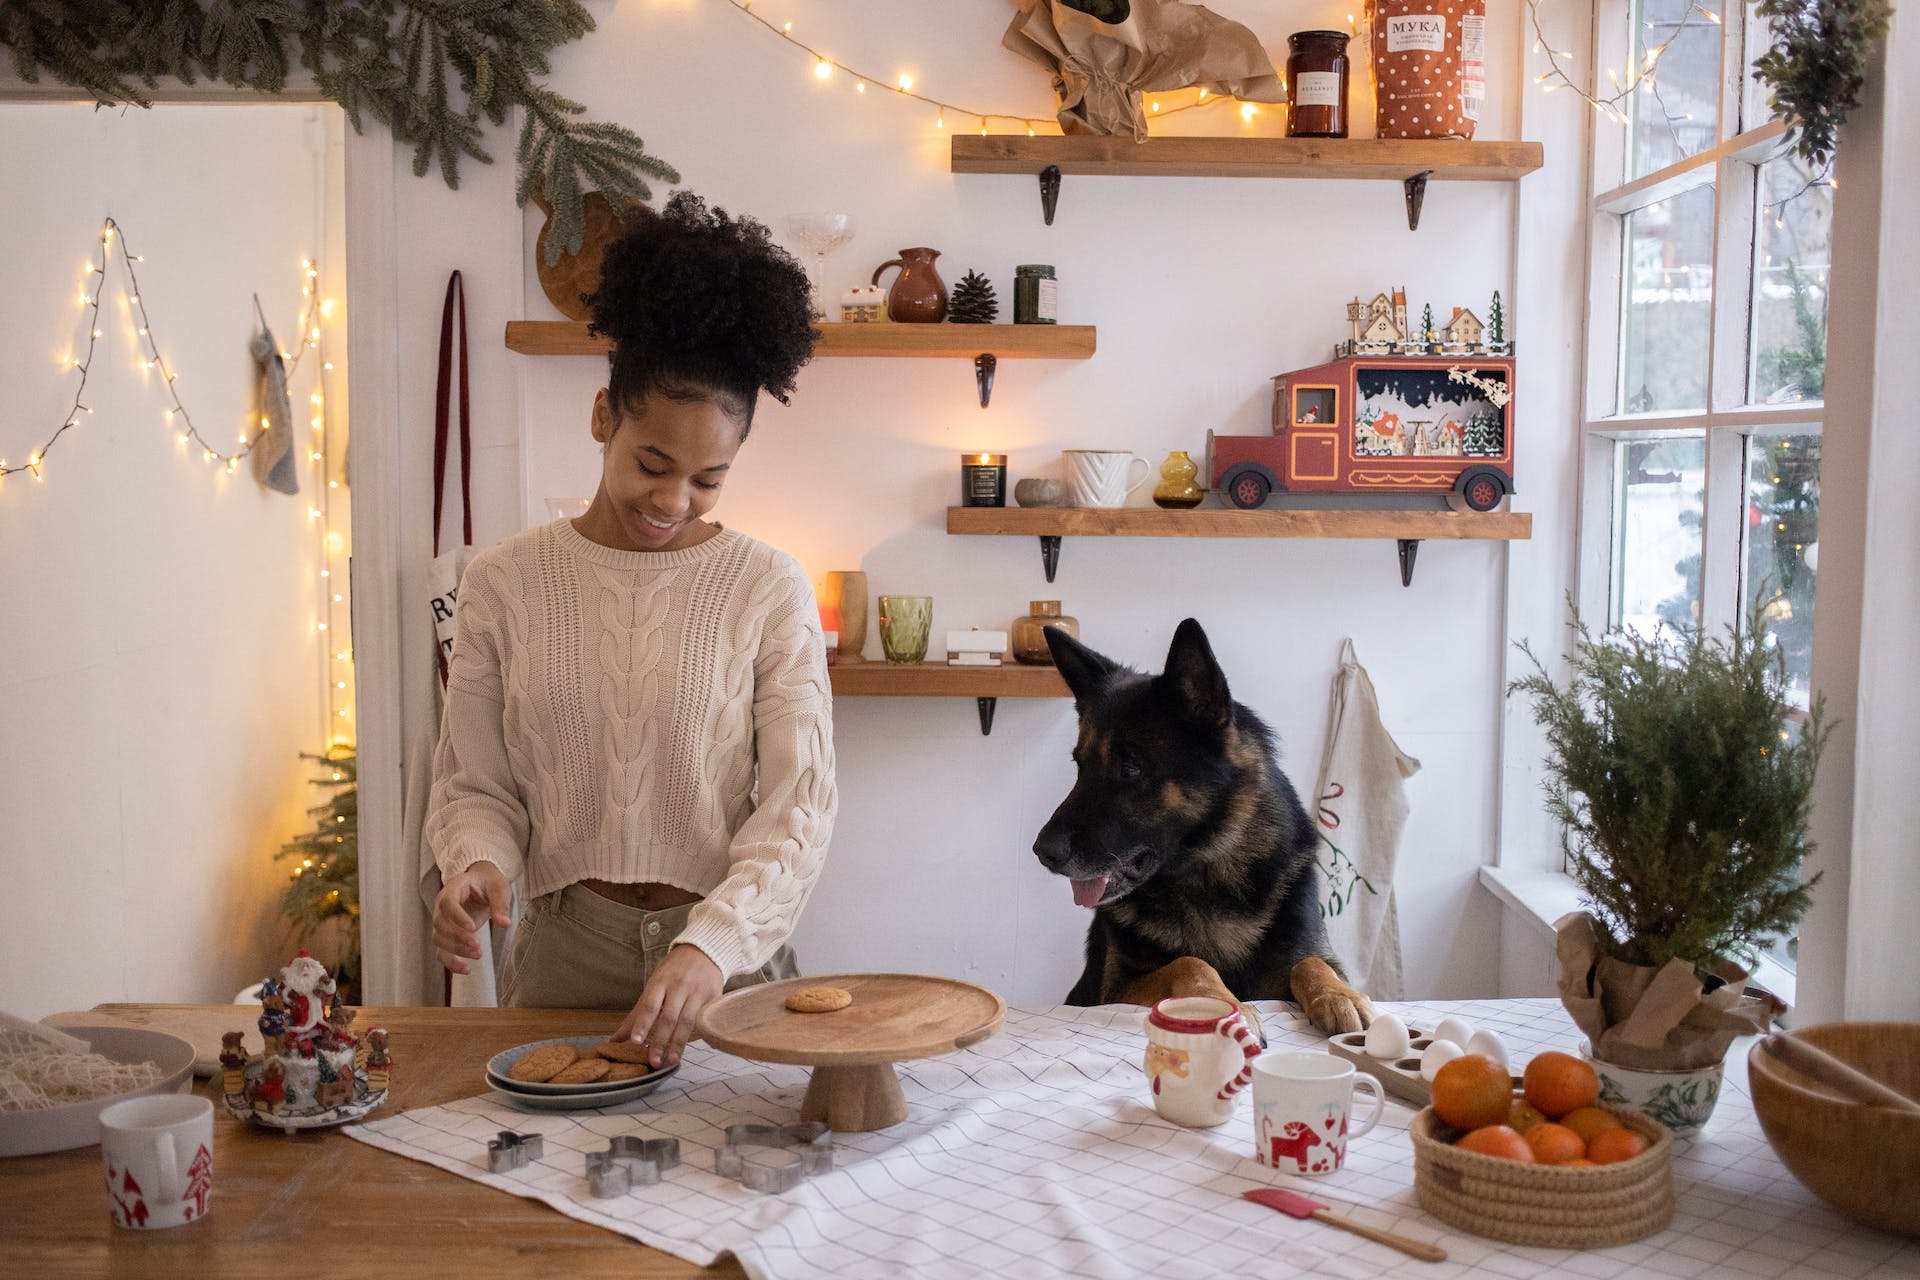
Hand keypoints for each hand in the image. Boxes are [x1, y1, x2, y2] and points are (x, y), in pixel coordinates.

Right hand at [431, 862, 511, 975]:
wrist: (480, 882)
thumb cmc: (488, 882)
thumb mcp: (498, 887)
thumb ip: (501, 903)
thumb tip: (505, 924)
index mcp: (453, 888)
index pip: (447, 903)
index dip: (457, 917)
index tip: (473, 928)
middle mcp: (441, 905)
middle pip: (440, 923)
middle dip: (458, 937)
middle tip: (478, 946)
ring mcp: (442, 921)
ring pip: (439, 939)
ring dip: (456, 950)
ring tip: (477, 954)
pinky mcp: (447, 935)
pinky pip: (441, 951)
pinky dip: (450, 963)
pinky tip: (466, 970)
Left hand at [614, 944, 723, 1068]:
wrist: (705, 951)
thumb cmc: (674, 970)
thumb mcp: (654, 984)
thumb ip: (637, 1013)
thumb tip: (615, 1039)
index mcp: (661, 981)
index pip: (650, 1005)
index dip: (642, 1024)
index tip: (635, 1041)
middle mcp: (680, 986)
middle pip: (668, 1017)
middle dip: (660, 1041)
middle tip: (653, 1061)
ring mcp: (698, 992)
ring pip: (687, 1022)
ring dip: (678, 1044)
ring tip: (671, 1061)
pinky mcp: (713, 998)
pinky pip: (702, 1020)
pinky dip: (695, 1036)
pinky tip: (689, 1049)